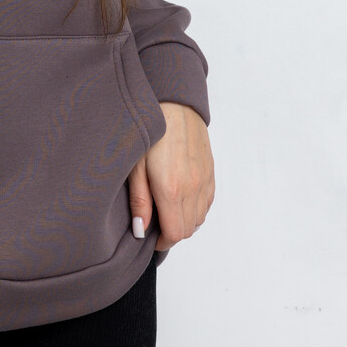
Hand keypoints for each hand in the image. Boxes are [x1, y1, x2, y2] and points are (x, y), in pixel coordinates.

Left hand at [128, 102, 214, 250]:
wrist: (175, 103)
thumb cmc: (151, 131)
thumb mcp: (135, 166)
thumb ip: (140, 201)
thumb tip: (141, 231)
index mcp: (171, 189)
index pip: (174, 234)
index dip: (162, 243)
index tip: (150, 238)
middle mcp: (193, 188)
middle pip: (188, 229)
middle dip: (171, 232)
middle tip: (154, 222)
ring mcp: (205, 180)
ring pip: (199, 218)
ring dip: (184, 220)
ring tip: (164, 209)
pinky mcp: (211, 172)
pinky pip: (207, 202)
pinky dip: (195, 208)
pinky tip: (180, 197)